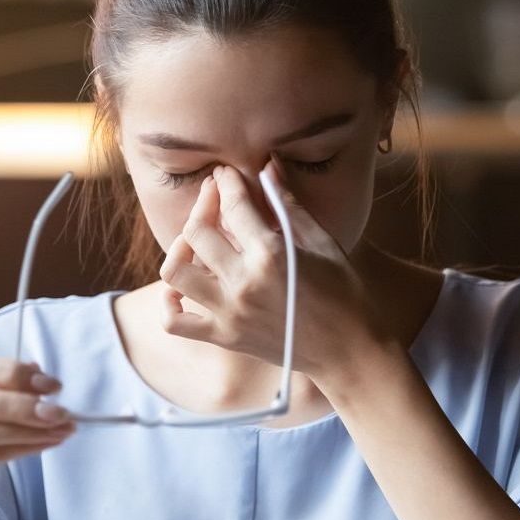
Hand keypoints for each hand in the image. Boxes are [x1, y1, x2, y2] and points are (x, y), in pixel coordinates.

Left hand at [158, 161, 381, 382]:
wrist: (351, 351)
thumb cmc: (345, 293)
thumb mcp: (322, 242)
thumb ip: (289, 206)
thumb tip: (269, 167)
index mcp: (271, 254)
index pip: (234, 205)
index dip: (226, 182)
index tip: (225, 174)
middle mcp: (243, 283)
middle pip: (196, 232)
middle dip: (202, 205)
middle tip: (213, 198)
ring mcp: (230, 313)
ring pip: (176, 273)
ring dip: (179, 249)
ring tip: (195, 242)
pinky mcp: (225, 337)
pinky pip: (175, 323)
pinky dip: (169, 304)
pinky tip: (179, 290)